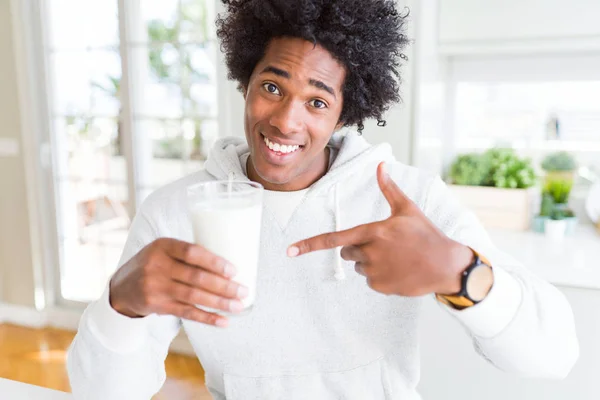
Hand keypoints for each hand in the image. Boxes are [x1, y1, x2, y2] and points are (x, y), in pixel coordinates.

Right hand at [110, 238, 248, 326]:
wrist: (122, 287)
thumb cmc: (154, 264)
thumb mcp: (164, 250)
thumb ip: (188, 254)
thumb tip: (228, 265)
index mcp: (163, 245)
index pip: (192, 252)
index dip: (214, 262)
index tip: (233, 270)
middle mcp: (157, 265)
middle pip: (196, 277)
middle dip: (223, 286)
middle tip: (243, 291)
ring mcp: (155, 287)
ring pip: (193, 296)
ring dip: (219, 303)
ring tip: (238, 306)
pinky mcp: (156, 305)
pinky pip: (186, 313)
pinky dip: (207, 318)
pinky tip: (223, 321)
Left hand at [288, 162, 473, 296]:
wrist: (446, 265)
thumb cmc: (426, 234)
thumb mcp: (407, 209)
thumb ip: (389, 189)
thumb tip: (381, 165)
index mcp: (372, 232)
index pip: (334, 239)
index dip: (309, 244)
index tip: (290, 251)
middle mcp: (370, 252)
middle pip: (346, 251)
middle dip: (357, 247)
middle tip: (382, 244)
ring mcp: (374, 271)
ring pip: (357, 266)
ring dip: (369, 261)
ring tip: (394, 257)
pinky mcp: (380, 286)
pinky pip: (369, 280)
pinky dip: (379, 275)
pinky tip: (398, 269)